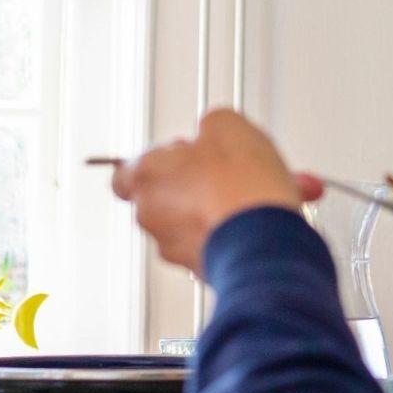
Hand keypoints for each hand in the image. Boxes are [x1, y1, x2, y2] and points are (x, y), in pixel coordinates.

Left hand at [110, 109, 320, 273]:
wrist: (263, 243)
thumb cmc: (239, 188)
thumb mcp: (227, 125)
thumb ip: (211, 124)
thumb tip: (214, 129)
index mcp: (146, 176)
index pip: (125, 172)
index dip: (158, 159)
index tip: (181, 154)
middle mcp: (152, 216)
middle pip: (167, 196)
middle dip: (198, 183)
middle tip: (227, 170)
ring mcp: (175, 247)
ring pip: (195, 221)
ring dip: (222, 206)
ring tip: (260, 192)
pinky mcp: (201, 269)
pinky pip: (216, 243)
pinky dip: (237, 230)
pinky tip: (267, 216)